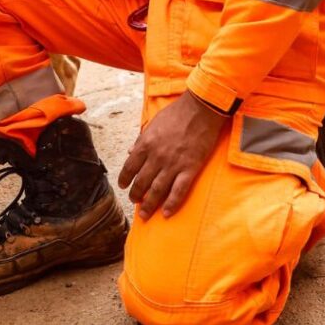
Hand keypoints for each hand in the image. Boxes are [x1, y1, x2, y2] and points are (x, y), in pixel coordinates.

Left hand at [118, 91, 227, 220]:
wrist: (200, 110)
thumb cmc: (176, 114)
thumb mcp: (152, 123)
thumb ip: (141, 140)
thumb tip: (130, 152)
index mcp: (145, 144)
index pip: (130, 167)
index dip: (125, 179)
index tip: (123, 186)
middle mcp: (157, 156)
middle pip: (142, 182)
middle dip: (136, 195)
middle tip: (134, 202)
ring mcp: (173, 164)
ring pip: (157, 190)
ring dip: (149, 204)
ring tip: (144, 214)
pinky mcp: (190, 169)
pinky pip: (179, 191)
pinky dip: (171, 204)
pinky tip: (165, 213)